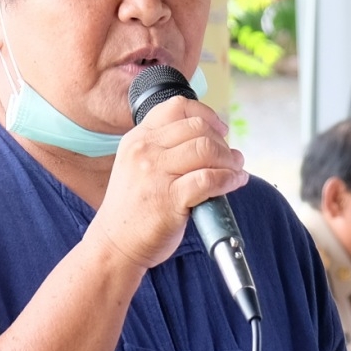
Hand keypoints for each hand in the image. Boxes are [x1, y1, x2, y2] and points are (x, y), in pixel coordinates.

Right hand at [88, 95, 244, 271]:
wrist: (115, 244)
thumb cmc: (132, 209)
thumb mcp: (136, 165)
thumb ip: (164, 148)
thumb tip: (210, 138)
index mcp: (137, 139)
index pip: (177, 107)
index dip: (206, 114)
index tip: (220, 130)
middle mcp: (144, 151)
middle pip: (197, 128)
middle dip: (222, 143)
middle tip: (231, 157)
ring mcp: (155, 174)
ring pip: (206, 150)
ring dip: (229, 160)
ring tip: (235, 169)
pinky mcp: (169, 199)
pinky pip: (210, 179)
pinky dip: (229, 179)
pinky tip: (234, 182)